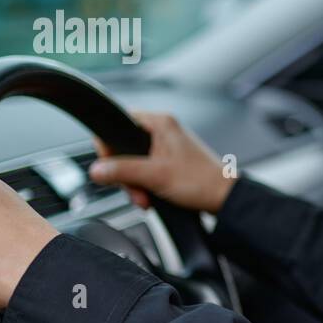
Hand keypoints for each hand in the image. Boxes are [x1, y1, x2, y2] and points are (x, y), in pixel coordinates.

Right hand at [89, 111, 235, 213]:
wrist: (226, 199)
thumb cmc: (202, 182)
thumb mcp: (155, 176)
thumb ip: (122, 170)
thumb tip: (96, 169)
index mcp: (160, 123)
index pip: (118, 123)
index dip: (109, 147)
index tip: (109, 167)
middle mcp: (163, 130)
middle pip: (124, 147)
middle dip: (125, 174)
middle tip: (135, 191)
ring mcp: (166, 146)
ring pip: (134, 162)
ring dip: (135, 184)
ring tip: (145, 199)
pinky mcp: (170, 162)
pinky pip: (146, 171)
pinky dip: (145, 185)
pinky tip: (150, 198)